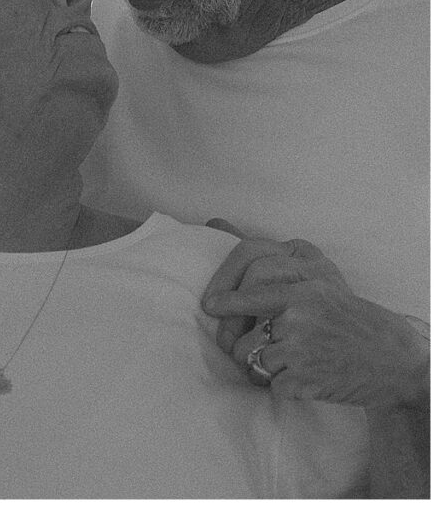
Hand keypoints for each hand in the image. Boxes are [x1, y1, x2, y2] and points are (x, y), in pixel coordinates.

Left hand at [202, 224, 428, 409]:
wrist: (394, 359)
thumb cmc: (345, 316)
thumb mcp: (316, 278)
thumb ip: (269, 257)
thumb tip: (215, 221)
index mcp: (306, 282)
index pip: (255, 277)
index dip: (227, 295)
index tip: (210, 305)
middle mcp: (303, 310)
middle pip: (243, 328)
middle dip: (235, 341)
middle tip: (234, 345)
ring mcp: (303, 345)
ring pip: (251, 358)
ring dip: (257, 365)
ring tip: (279, 360)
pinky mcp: (304, 378)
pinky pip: (269, 383)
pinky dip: (276, 384)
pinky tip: (295, 376)